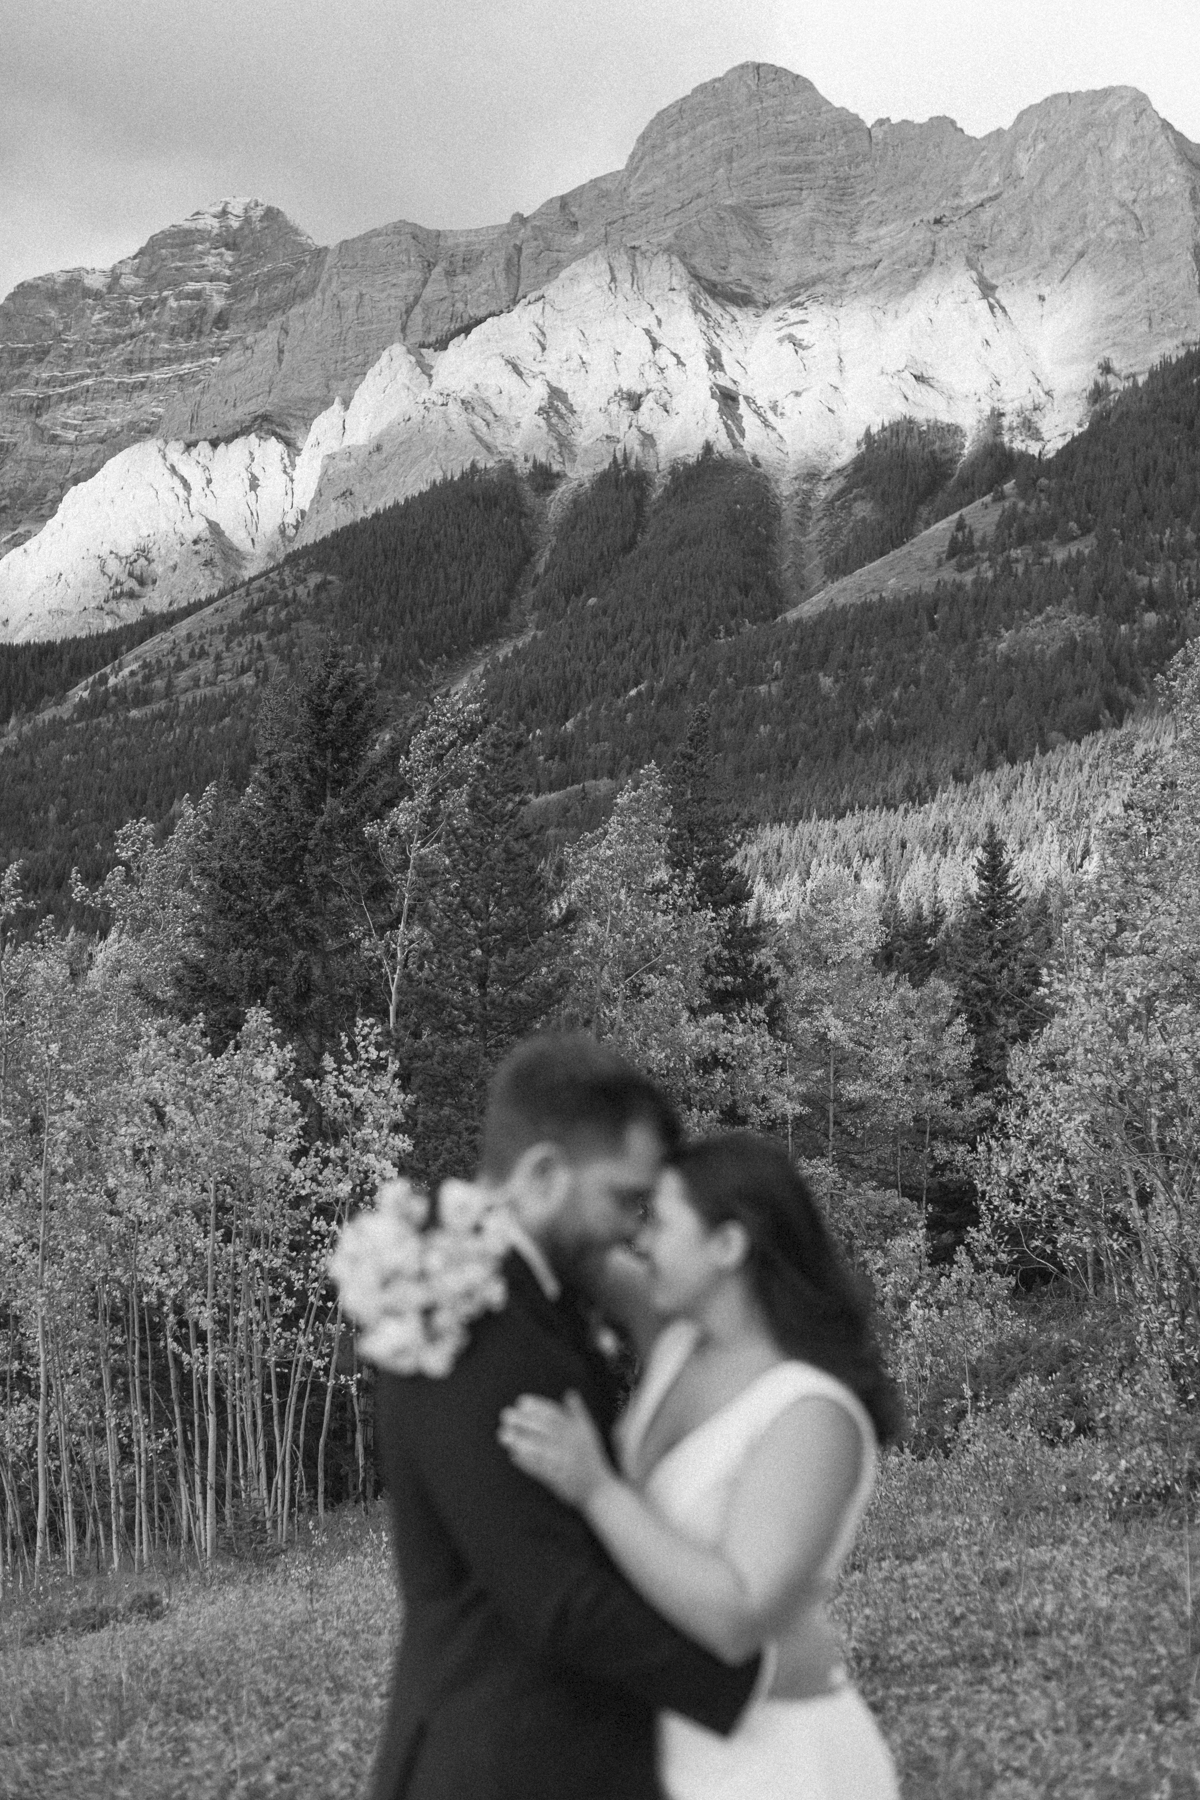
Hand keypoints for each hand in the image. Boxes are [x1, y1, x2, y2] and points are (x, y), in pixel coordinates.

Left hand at [497, 1390, 615, 1508]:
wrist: (601, 1491)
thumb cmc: (593, 1459)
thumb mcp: (589, 1432)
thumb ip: (578, 1412)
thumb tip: (570, 1393)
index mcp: (578, 1431)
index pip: (556, 1415)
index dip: (537, 1406)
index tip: (521, 1402)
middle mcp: (571, 1444)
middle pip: (544, 1429)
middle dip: (524, 1421)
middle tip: (505, 1415)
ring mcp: (565, 1462)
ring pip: (539, 1449)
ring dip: (520, 1441)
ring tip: (503, 1435)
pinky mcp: (559, 1480)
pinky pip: (540, 1469)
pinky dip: (526, 1462)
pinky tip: (513, 1455)